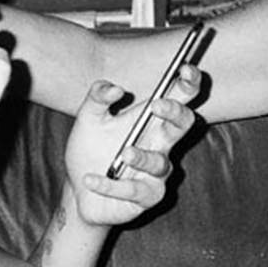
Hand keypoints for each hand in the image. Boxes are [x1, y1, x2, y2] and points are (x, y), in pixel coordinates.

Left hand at [64, 65, 200, 225]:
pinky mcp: (147, 197)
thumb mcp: (88, 119)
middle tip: (156, 105)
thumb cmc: (90, 150)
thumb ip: (97, 98)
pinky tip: (90, 179)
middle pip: (183, 124)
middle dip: (175, 112)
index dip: (189, 82)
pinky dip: (111, 185)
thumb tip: (115, 89)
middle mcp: (160, 144)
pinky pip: (136, 191)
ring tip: (124, 153)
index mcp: (151, 120)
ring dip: (142, 157)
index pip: (181, 98)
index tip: (184, 69)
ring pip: (160, 163)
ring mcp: (157, 173)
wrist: (78, 189)